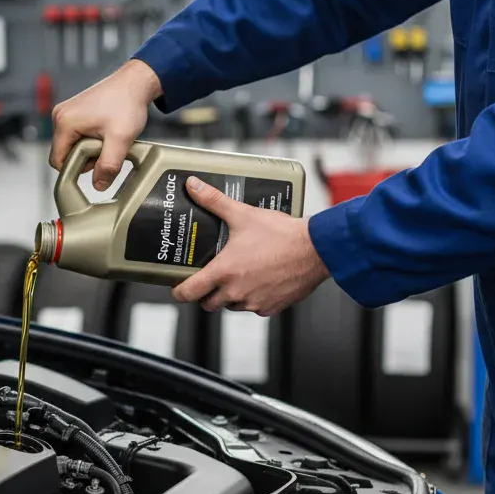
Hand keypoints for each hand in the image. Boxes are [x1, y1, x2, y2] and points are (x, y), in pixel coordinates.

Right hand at [50, 59, 161, 190]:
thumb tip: (98, 186)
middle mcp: (60, 116)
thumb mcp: (120, 139)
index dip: (75, 170)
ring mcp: (66, 113)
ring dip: (89, 149)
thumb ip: (108, 166)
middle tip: (106, 149)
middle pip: (64, 153)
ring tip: (108, 139)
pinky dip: (90, 140)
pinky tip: (105, 133)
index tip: (95, 167)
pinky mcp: (74, 112)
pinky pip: (77, 136)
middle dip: (85, 159)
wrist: (135, 83)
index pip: (57, 161)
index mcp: (64, 122)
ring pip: (72, 146)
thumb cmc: (126, 103)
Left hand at [173, 177, 329, 314]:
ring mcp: (254, 302)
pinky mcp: (271, 307)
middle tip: (210, 279)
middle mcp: (236, 292)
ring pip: (232, 306)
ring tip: (237, 276)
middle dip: (206, 294)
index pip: (190, 292)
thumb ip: (214, 201)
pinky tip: (259, 281)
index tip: (178, 288)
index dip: (180, 292)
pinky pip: (255, 308)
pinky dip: (253, 299)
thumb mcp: (243, 214)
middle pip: (208, 304)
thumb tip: (193, 185)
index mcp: (224, 272)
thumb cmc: (281, 234)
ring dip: (230, 296)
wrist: (316, 249)